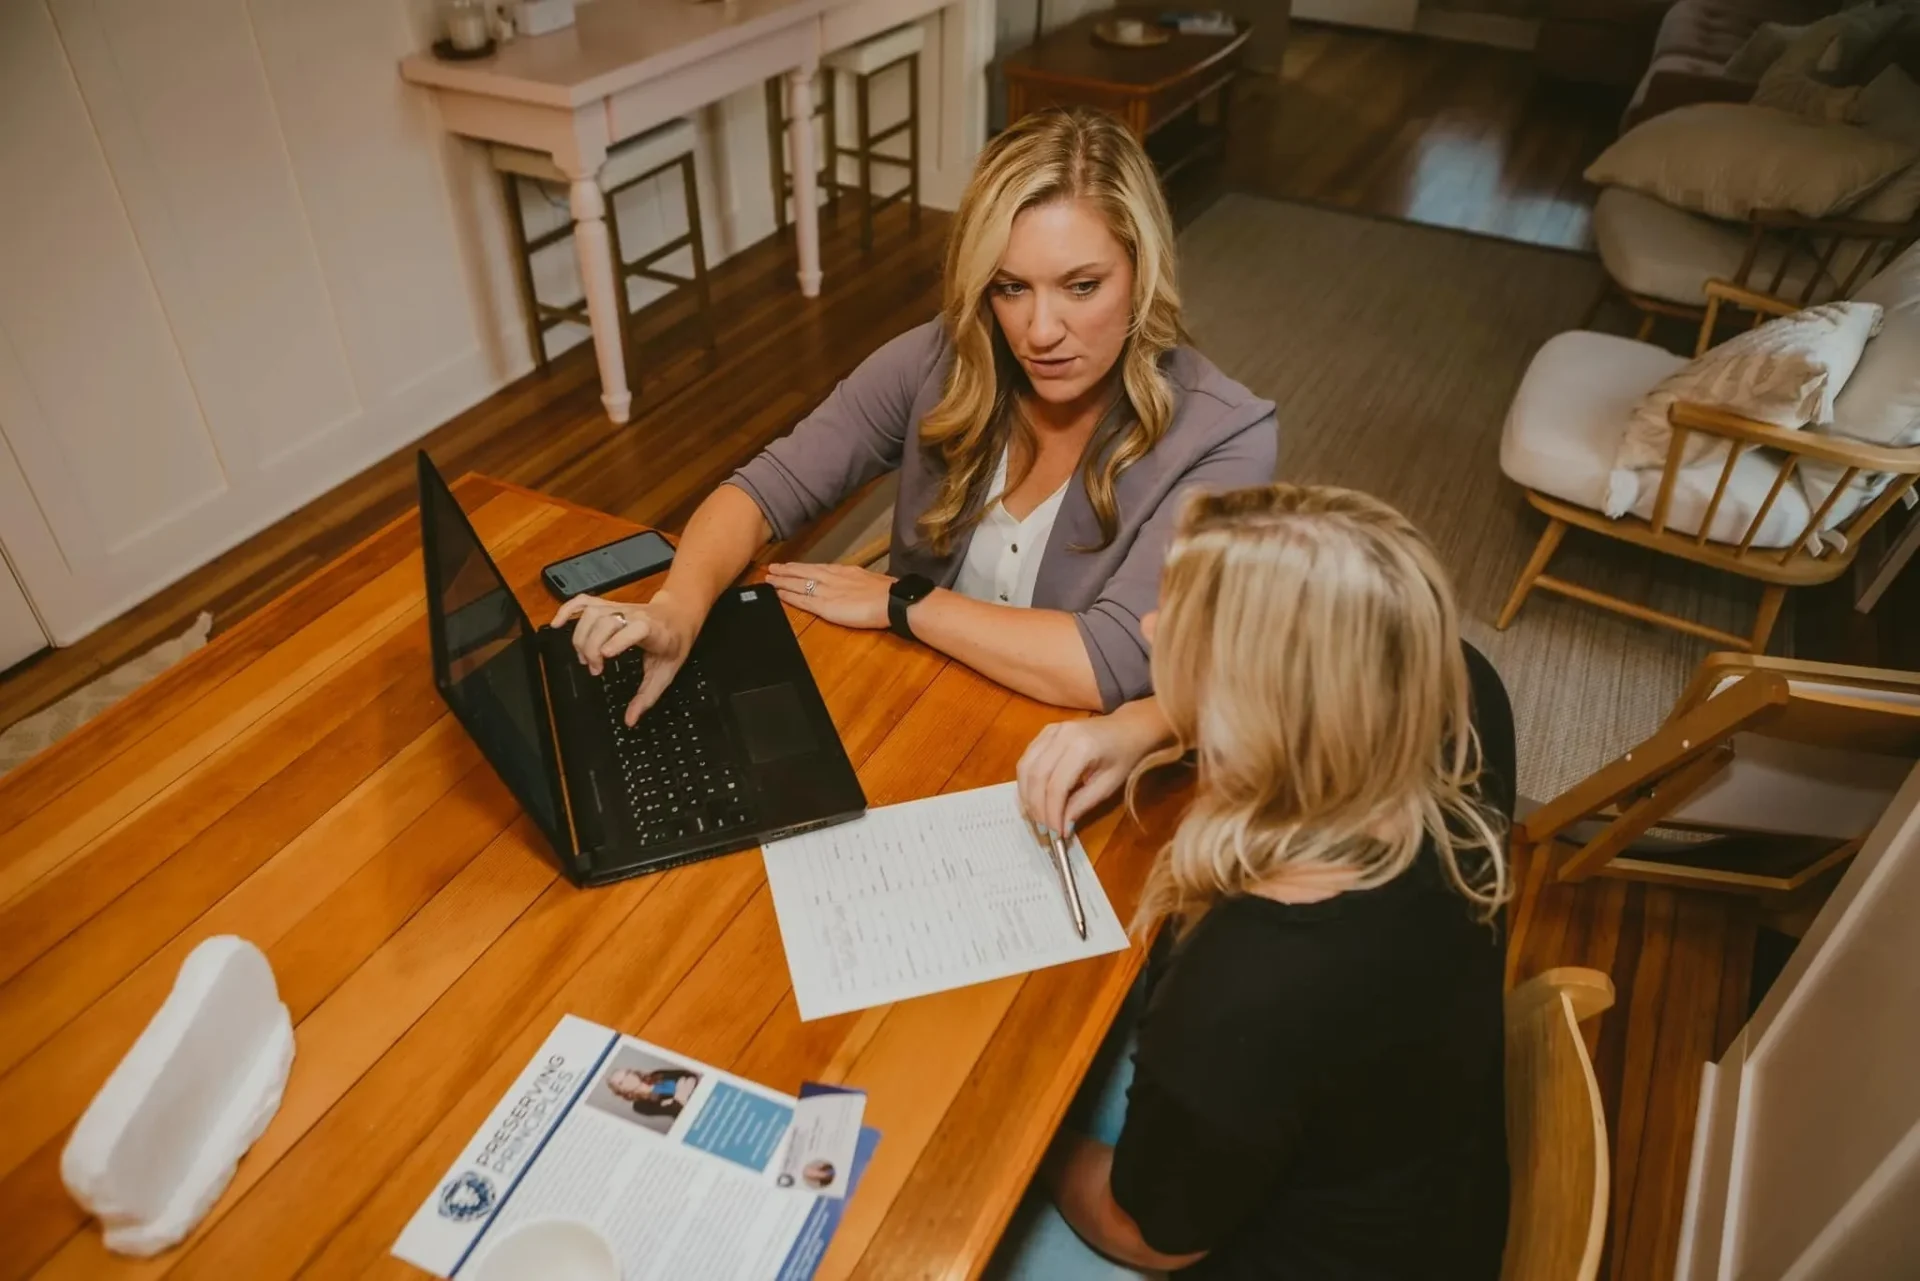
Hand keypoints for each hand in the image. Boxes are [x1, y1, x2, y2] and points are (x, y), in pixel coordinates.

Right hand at [551, 591, 699, 724]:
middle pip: (605, 621)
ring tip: (585, 658)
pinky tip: (557, 624)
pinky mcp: (608, 605)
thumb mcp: (666, 672)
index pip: (636, 628)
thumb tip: (630, 720)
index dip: (619, 639)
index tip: (605, 656)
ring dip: (581, 636)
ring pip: (591, 613)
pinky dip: (567, 610)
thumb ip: (647, 697)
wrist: (678, 615)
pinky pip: (584, 602)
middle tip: (595, 669)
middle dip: (593, 646)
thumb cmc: (673, 642)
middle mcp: (633, 615)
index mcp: (653, 630)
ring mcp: (619, 607)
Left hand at [764, 562, 894, 629]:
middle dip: (786, 570)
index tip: (789, 566)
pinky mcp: (825, 606)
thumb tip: (851, 584)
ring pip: (799, 583)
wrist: (891, 600)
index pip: (816, 568)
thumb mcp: (868, 580)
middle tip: (771, 568)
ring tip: (769, 579)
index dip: (801, 567)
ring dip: (782, 581)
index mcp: (842, 571)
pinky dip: (788, 596)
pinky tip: (778, 594)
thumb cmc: (886, 592)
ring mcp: (826, 591)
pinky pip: (802, 600)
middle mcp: (831, 577)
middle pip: (803, 572)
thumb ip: (855, 582)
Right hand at [1017, 698, 1176, 836]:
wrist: (1128, 727)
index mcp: (1082, 747)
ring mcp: (1050, 731)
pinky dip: (1026, 781)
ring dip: (1026, 796)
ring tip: (1036, 817)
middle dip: (1037, 807)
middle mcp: (1061, 735)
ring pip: (1025, 767)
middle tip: (1044, 830)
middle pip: (1036, 776)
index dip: (1052, 812)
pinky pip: (1027, 759)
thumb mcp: (1108, 785)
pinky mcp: (1045, 732)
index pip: (1056, 785)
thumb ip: (1083, 804)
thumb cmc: (1124, 756)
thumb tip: (1062, 827)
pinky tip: (1033, 798)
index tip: (1056, 834)